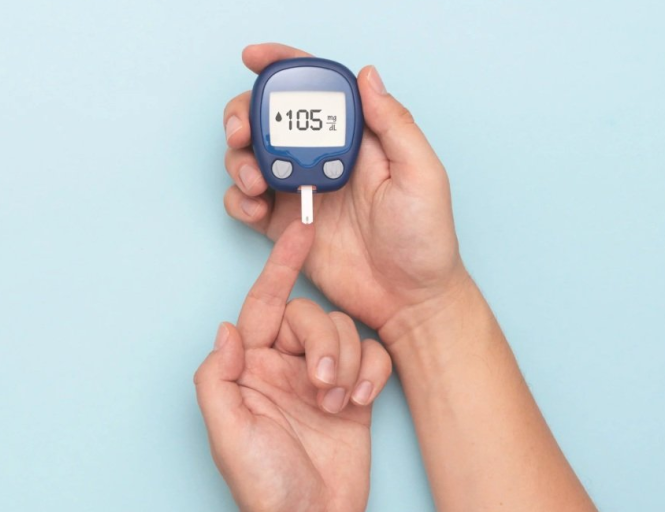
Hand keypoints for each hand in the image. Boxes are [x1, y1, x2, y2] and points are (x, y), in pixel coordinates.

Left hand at [194, 221, 392, 511]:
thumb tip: (227, 328)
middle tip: (323, 384)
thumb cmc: (262, 487)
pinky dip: (372, 373)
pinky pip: (372, 359)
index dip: (281, 267)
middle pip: (312, 317)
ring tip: (338, 402)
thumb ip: (218, 377)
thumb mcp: (227, 432)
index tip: (301, 232)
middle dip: (323, 341)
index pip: (265, 304)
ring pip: (345, 333)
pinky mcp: (355, 395)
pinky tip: (362, 402)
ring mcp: (322, 380)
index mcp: (251, 367)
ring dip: (347, 361)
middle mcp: (285, 366)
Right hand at [222, 43, 471, 343]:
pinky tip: (255, 210)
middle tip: (240, 132)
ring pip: (252, 159)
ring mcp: (301, 192)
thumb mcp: (422, 174)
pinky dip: (239, 201)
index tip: (255, 59)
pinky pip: (247, 204)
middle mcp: (324, 159)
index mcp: (357, 139)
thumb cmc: (425, 240)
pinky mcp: (284, 228)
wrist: (410, 300)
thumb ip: (394, 124)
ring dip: (239, 161)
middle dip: (244, 116)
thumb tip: (367, 76)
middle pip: (270, 120)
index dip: (284, 68)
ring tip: (255, 182)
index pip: (315, 91)